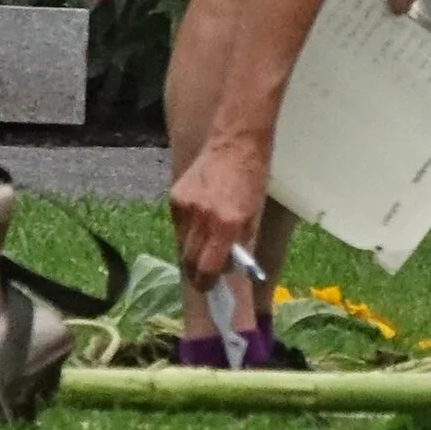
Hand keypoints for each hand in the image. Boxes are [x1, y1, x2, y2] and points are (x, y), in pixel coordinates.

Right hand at [171, 139, 266, 283]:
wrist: (236, 143)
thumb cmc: (253, 178)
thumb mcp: (255, 214)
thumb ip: (242, 242)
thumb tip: (232, 268)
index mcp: (228, 224)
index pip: (209, 266)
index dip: (207, 281)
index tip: (209, 287)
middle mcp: (204, 217)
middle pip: (190, 260)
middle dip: (196, 272)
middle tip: (204, 275)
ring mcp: (186, 207)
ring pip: (183, 244)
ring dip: (192, 250)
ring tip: (204, 244)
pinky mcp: (175, 197)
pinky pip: (178, 225)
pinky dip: (187, 229)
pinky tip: (199, 220)